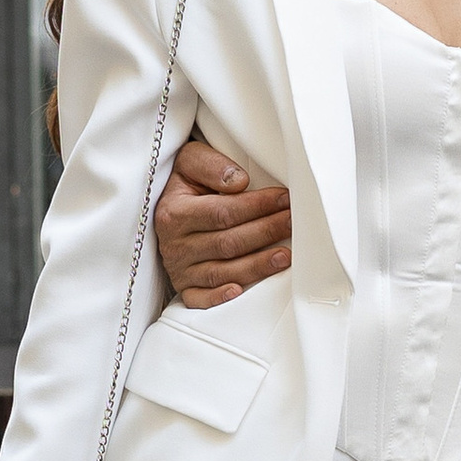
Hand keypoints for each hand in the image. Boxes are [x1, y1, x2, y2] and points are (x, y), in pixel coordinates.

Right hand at [154, 137, 292, 308]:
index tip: (284, 198)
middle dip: (266, 232)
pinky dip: (218, 297)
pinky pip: (199, 299)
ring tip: (286, 255)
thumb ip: (211, 165)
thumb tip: (239, 181)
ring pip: (222, 272)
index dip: (257, 206)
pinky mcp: (185, 287)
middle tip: (294, 223)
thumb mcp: (190, 162)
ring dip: (257, 266)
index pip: (223, 212)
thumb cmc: (187, 183)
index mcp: (174, 213)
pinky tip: (240, 292)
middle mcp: (175, 244)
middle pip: (228, 243)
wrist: (166, 206)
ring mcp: (179, 269)